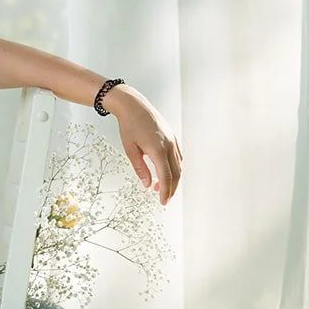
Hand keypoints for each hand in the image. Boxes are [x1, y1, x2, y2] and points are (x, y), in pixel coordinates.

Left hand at [107, 84, 182, 204]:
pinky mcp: (173, 138)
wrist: (134, 106)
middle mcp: (169, 145)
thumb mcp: (130, 149)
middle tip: (164, 199)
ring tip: (161, 188)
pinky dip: (175, 168)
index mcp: (157, 149)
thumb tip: (147, 184)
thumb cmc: (129, 126)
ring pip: (179, 165)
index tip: (163, 201)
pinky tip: (167, 173)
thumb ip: (140, 168)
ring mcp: (173, 140)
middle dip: (171, 188)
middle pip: (176, 173)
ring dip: (173, 179)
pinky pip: (178, 157)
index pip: (166, 176)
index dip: (165, 190)